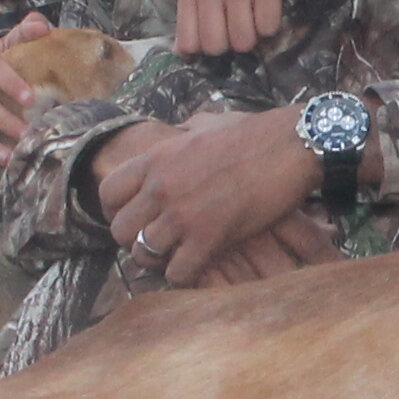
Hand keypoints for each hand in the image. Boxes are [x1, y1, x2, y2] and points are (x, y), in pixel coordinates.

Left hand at [89, 109, 324, 285]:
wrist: (291, 144)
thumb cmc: (255, 132)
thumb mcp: (206, 124)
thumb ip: (184, 133)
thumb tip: (182, 131)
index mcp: (156, 159)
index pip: (107, 193)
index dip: (116, 212)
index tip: (136, 219)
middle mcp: (161, 186)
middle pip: (119, 230)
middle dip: (136, 241)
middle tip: (159, 242)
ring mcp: (183, 213)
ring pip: (144, 254)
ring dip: (160, 260)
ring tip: (180, 255)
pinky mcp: (209, 236)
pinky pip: (177, 273)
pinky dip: (186, 274)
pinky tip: (201, 263)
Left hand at [176, 0, 305, 56]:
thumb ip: (192, 17)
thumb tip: (185, 54)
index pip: (188, 43)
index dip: (204, 48)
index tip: (217, 37)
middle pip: (216, 47)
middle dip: (230, 43)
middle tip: (238, 25)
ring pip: (243, 42)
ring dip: (253, 35)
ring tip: (254, 14)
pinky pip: (268, 28)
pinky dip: (271, 24)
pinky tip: (267, 6)